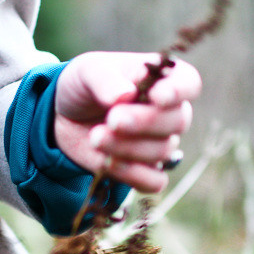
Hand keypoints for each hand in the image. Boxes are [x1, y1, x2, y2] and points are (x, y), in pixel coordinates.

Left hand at [53, 51, 200, 192]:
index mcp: (162, 78)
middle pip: (178, 121)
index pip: (188, 82)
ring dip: (127, 147)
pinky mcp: (145, 169)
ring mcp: (159, 142)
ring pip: (163, 151)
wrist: (66, 116)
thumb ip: (105, 80)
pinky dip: (133, 175)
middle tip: (112, 119)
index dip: (178, 91)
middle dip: (145, 122)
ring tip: (95, 137)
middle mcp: (168, 111)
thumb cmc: (85, 86)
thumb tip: (124, 95)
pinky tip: (107, 163)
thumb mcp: (87, 72)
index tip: (157, 97)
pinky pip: (155, 182)